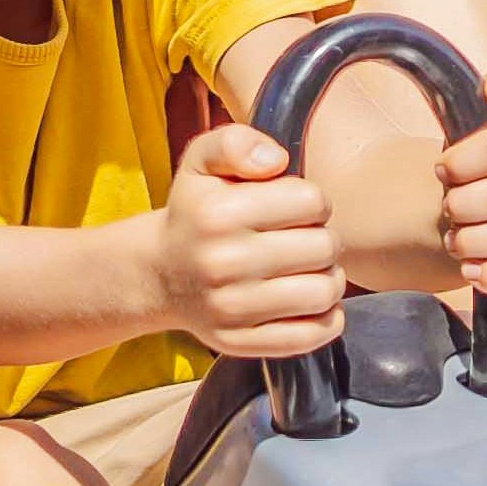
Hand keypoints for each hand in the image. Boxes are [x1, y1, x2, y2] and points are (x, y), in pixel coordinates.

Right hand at [156, 123, 344, 355]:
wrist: (159, 274)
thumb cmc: (195, 212)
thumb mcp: (203, 162)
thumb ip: (236, 142)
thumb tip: (277, 161)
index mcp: (219, 214)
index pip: (312, 201)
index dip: (312, 201)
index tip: (296, 208)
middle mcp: (223, 264)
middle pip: (325, 247)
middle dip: (323, 238)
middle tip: (304, 240)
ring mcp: (233, 310)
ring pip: (325, 292)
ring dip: (328, 277)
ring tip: (308, 269)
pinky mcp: (242, 343)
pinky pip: (314, 334)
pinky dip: (325, 317)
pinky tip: (307, 300)